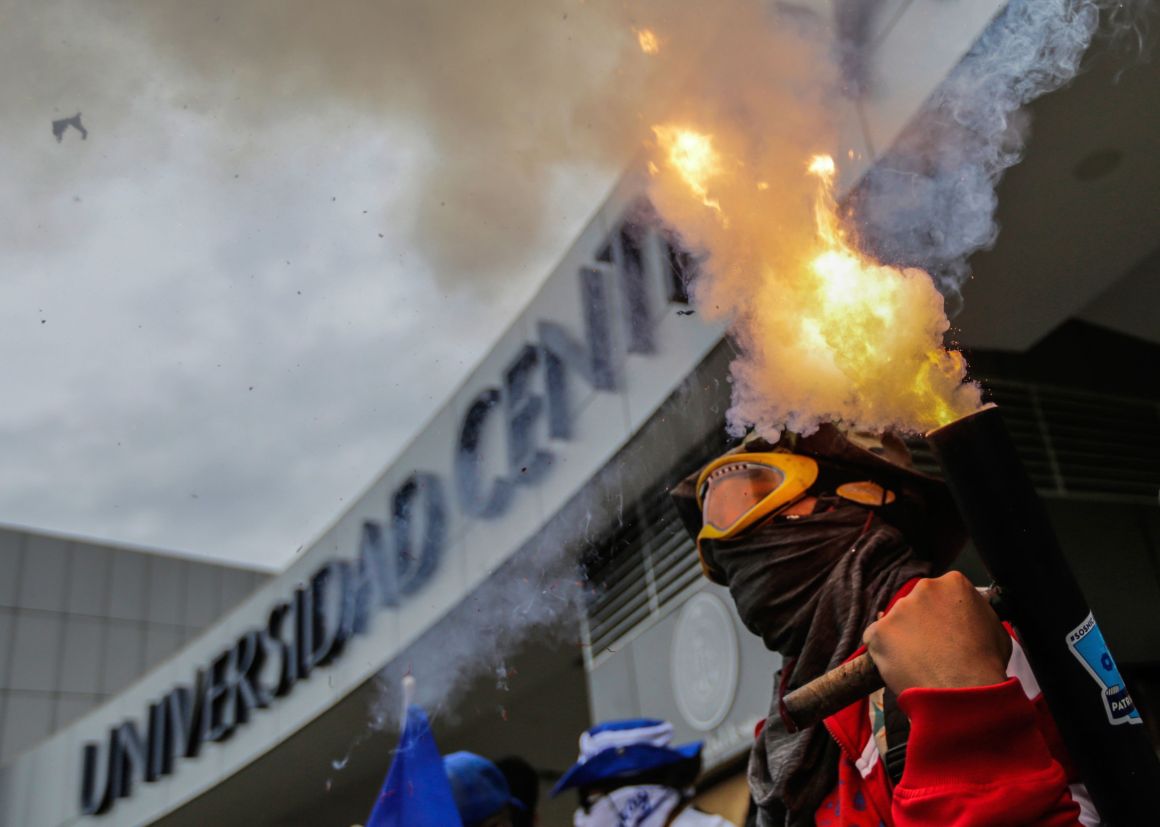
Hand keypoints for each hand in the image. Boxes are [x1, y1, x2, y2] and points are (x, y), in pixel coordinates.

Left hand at [862, 572, 1011, 693]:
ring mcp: (898, 609)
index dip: (943, 614)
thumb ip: (977, 613)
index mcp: (953, 583)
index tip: (947, 631)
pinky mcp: (878, 631)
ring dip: (903, 638)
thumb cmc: (986, 662)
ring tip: (920, 663)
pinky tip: (902, 667)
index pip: (941, 593)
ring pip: (896, 622)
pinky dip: (884, 653)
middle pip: (916, 604)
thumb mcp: (995, 628)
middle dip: (921, 623)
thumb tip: (968, 616)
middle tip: (933, 648)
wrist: (964, 689)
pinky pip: (876, 640)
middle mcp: (923, 588)